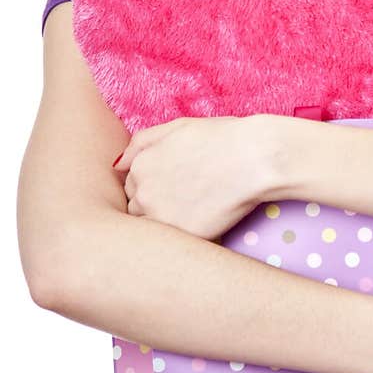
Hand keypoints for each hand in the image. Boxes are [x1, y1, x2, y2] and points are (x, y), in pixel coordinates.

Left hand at [112, 115, 275, 240]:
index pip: (132, 185)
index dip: (154, 184)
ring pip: (151, 229)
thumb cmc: (223, 138)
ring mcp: (160, 217)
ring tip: (195, 210)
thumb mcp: (178, 127)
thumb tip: (117, 165)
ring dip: (165, 222)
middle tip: (187, 197)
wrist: (255, 159)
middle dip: (155, 204)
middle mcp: (143, 192)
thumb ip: (142, 143)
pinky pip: (173, 244)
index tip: (176, 183)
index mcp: (140, 165)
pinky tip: (204, 221)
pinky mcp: (182, 237)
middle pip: (137, 208)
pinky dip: (183, 236)